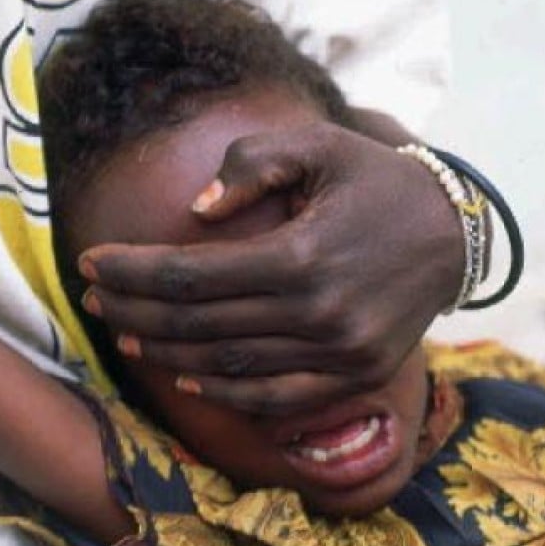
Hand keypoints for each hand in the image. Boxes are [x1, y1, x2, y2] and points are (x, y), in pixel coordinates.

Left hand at [78, 120, 465, 414]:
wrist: (453, 231)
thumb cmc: (375, 180)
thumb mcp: (319, 145)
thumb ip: (253, 166)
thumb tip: (195, 212)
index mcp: (304, 254)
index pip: (193, 274)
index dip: (134, 271)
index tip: (91, 262)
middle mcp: (320, 313)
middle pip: (201, 324)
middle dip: (136, 309)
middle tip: (93, 298)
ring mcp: (341, 354)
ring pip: (230, 366)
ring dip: (167, 354)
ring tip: (124, 332)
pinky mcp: (356, 376)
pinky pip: (277, 399)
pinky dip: (226, 394)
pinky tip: (184, 379)